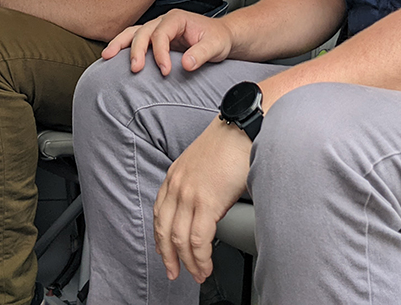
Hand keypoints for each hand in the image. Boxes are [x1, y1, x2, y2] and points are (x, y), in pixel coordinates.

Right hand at [103, 9, 233, 74]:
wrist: (220, 37)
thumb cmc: (217, 38)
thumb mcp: (216, 45)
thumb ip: (202, 54)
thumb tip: (186, 64)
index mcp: (177, 19)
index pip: (161, 34)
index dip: (160, 53)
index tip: (165, 71)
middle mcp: (164, 21)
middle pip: (143, 32)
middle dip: (137, 50)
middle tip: (136, 69)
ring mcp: (157, 29)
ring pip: (133, 33)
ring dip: (120, 44)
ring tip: (107, 56)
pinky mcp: (154, 40)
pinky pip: (135, 41)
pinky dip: (123, 47)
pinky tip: (112, 57)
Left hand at [153, 118, 250, 282]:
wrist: (242, 128)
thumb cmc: (230, 143)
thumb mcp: (202, 164)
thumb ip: (197, 184)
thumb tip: (205, 207)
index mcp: (174, 176)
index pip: (159, 215)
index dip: (161, 238)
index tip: (166, 252)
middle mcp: (177, 186)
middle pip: (164, 231)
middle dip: (168, 257)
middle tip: (174, 272)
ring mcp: (189, 194)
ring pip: (180, 240)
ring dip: (188, 262)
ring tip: (198, 274)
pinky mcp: (206, 201)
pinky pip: (198, 239)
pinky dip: (201, 258)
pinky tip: (206, 265)